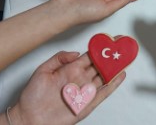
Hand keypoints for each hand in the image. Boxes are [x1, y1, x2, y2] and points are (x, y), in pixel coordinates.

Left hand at [8, 51, 124, 124]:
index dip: (100, 47)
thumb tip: (76, 52)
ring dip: (115, 67)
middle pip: (100, 64)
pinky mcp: (87, 104)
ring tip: (126, 57)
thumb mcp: (43, 71)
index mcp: (70, 69)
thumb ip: (59, 58)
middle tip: (122, 45)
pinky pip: (104, 93)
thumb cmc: (33, 97)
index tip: (109, 39)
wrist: (29, 119)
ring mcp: (85, 91)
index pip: (90, 55)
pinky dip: (113, 84)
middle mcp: (80, 79)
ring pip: (105, 77)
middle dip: (112, 55)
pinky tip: (120, 76)